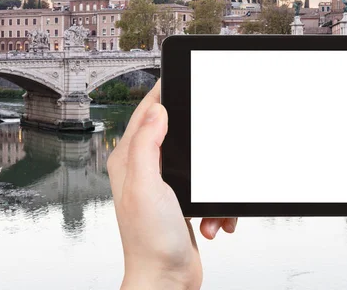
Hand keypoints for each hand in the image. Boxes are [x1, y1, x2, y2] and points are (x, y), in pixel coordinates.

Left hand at [107, 80, 237, 289]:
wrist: (167, 280)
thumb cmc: (150, 242)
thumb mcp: (147, 186)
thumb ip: (147, 144)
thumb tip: (157, 110)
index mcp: (130, 161)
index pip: (144, 114)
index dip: (160, 93)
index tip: (176, 77)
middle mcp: (144, 170)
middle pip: (174, 132)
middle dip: (198, 139)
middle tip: (211, 135)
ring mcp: (164, 185)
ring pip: (197, 161)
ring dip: (212, 182)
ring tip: (209, 208)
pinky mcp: (182, 201)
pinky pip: (207, 187)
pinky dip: (216, 204)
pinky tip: (212, 221)